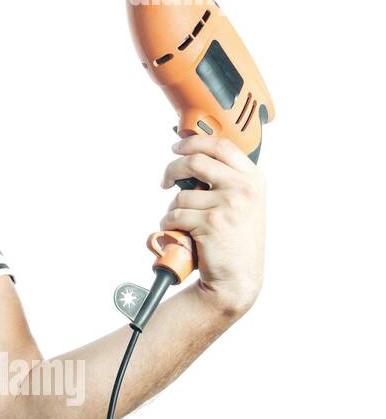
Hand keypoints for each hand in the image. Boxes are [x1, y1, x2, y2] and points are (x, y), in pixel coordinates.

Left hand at [159, 132, 266, 316]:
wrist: (238, 277)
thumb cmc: (235, 240)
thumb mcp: (243, 202)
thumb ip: (226, 178)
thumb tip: (192, 156)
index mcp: (253, 179)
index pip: (221, 145)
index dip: (194, 142)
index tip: (178, 146)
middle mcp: (244, 188)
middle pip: (195, 160)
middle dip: (172, 168)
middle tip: (166, 180)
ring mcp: (229, 205)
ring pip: (181, 195)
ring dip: (174, 209)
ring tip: (187, 224)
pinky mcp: (211, 222)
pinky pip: (175, 215)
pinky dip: (171, 225)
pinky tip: (184, 235)